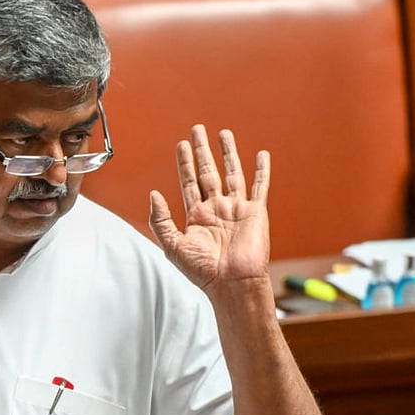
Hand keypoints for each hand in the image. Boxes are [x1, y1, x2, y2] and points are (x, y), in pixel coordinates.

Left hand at [148, 124, 270, 292]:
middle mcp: (216, 209)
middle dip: (201, 151)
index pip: (188, 182)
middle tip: (196, 130)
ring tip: (223, 133)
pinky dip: (261, 171)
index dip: (184, 163)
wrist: (232, 284)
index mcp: (197, 216)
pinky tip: (261, 155)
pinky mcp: (256, 212)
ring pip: (232, 173)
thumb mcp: (173, 246)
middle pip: (208, 171)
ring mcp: (236, 209)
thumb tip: (153, 194)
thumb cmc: (203, 271)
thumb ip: (161, 220)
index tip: (180, 145)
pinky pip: (260, 187)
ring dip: (228, 153)